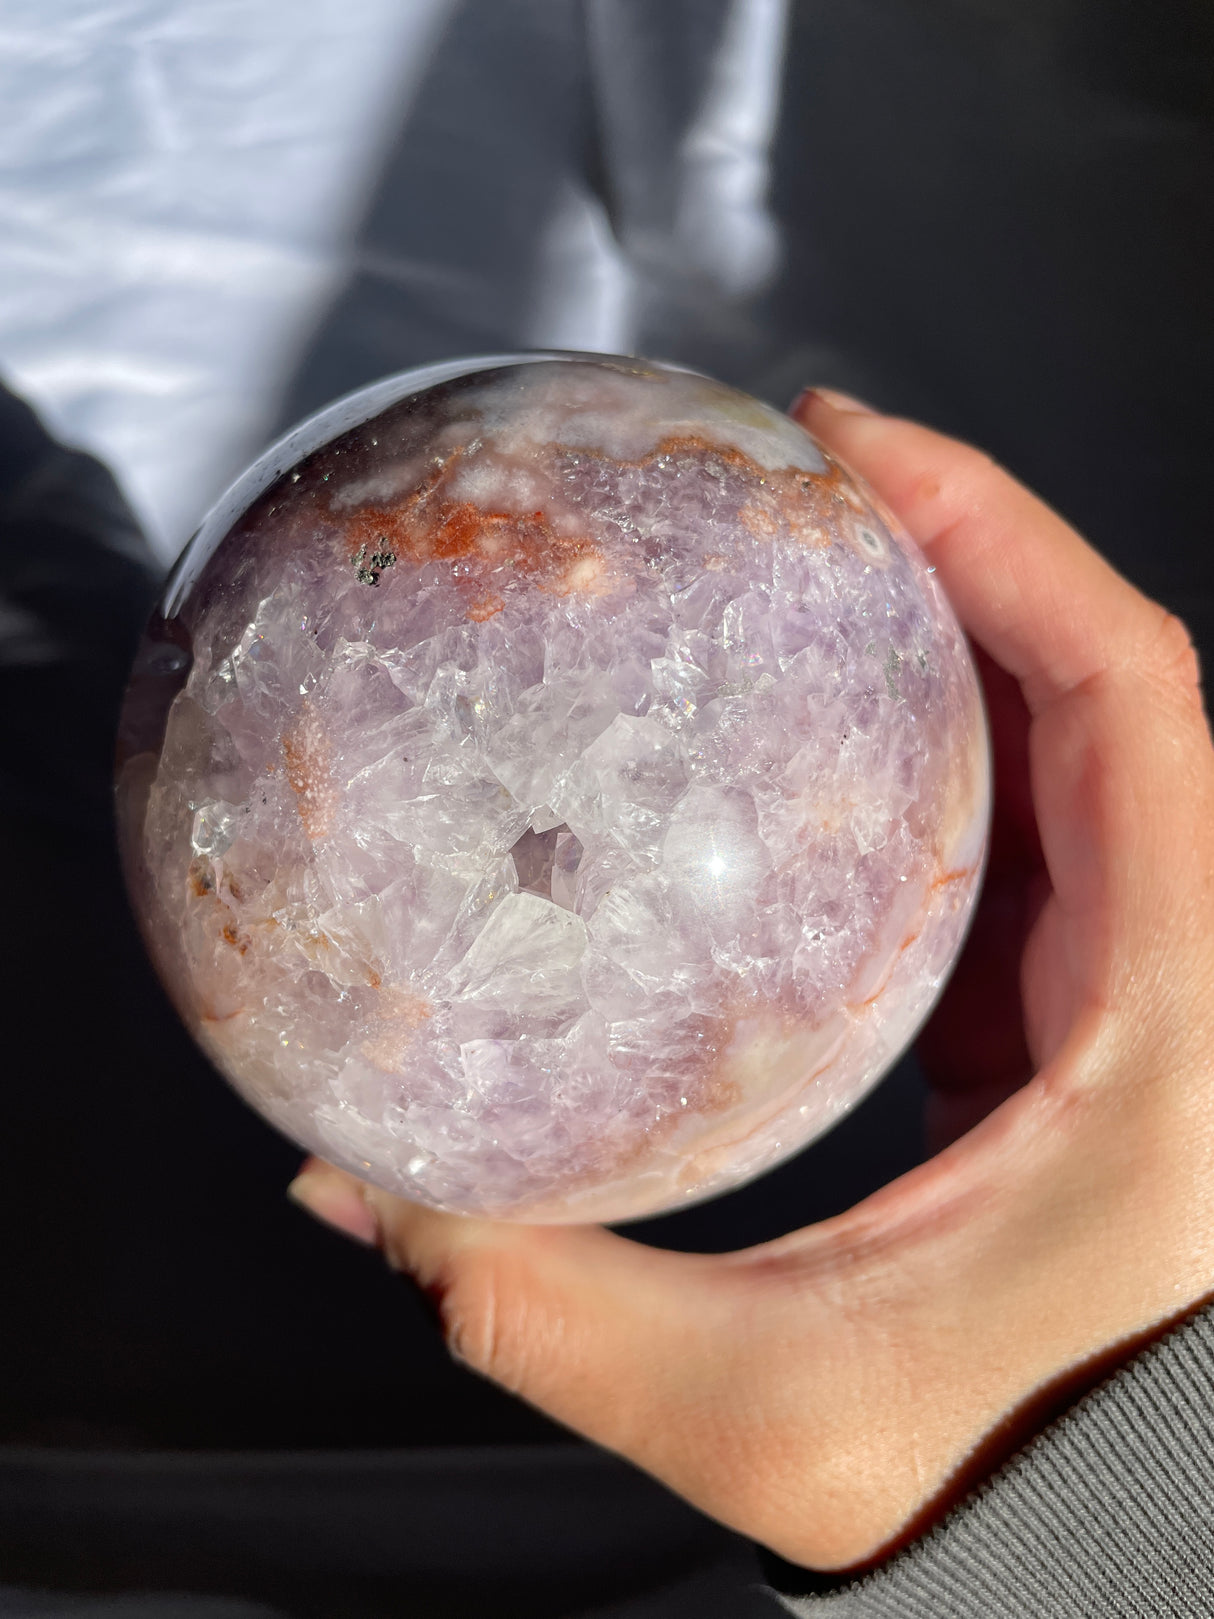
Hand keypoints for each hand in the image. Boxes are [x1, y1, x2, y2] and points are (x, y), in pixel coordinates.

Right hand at [289, 392, 1213, 1571]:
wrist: (1111, 1560)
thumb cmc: (1014, 1493)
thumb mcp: (767, 1410)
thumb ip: (544, 1301)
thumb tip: (354, 1194)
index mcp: (1169, 1024)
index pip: (1133, 698)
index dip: (1006, 537)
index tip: (861, 453)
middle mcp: (1176, 980)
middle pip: (1094, 689)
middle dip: (953, 553)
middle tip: (799, 480)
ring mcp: (1133, 998)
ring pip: (1063, 762)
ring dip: (945, 650)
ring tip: (803, 579)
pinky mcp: (1073, 1033)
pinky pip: (1017, 850)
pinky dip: (930, 770)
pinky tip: (819, 759)